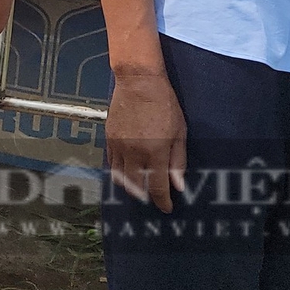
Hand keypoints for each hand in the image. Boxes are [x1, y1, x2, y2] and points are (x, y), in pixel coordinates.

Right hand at [105, 70, 186, 211]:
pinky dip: (119, 172)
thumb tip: (178, 185)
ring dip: (130, 187)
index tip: (167, 208)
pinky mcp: (109, 139)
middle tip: (154, 198)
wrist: (138, 81)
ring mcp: (119, 146)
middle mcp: (134, 153)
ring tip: (139, 189)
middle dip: (145, 197)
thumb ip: (178, 160)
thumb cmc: (165, 104)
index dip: (163, 201)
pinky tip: (128, 172)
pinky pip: (112, 163)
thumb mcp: (180, 131)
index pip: (157, 186)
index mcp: (155, 152)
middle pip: (136, 187)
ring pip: (120, 178)